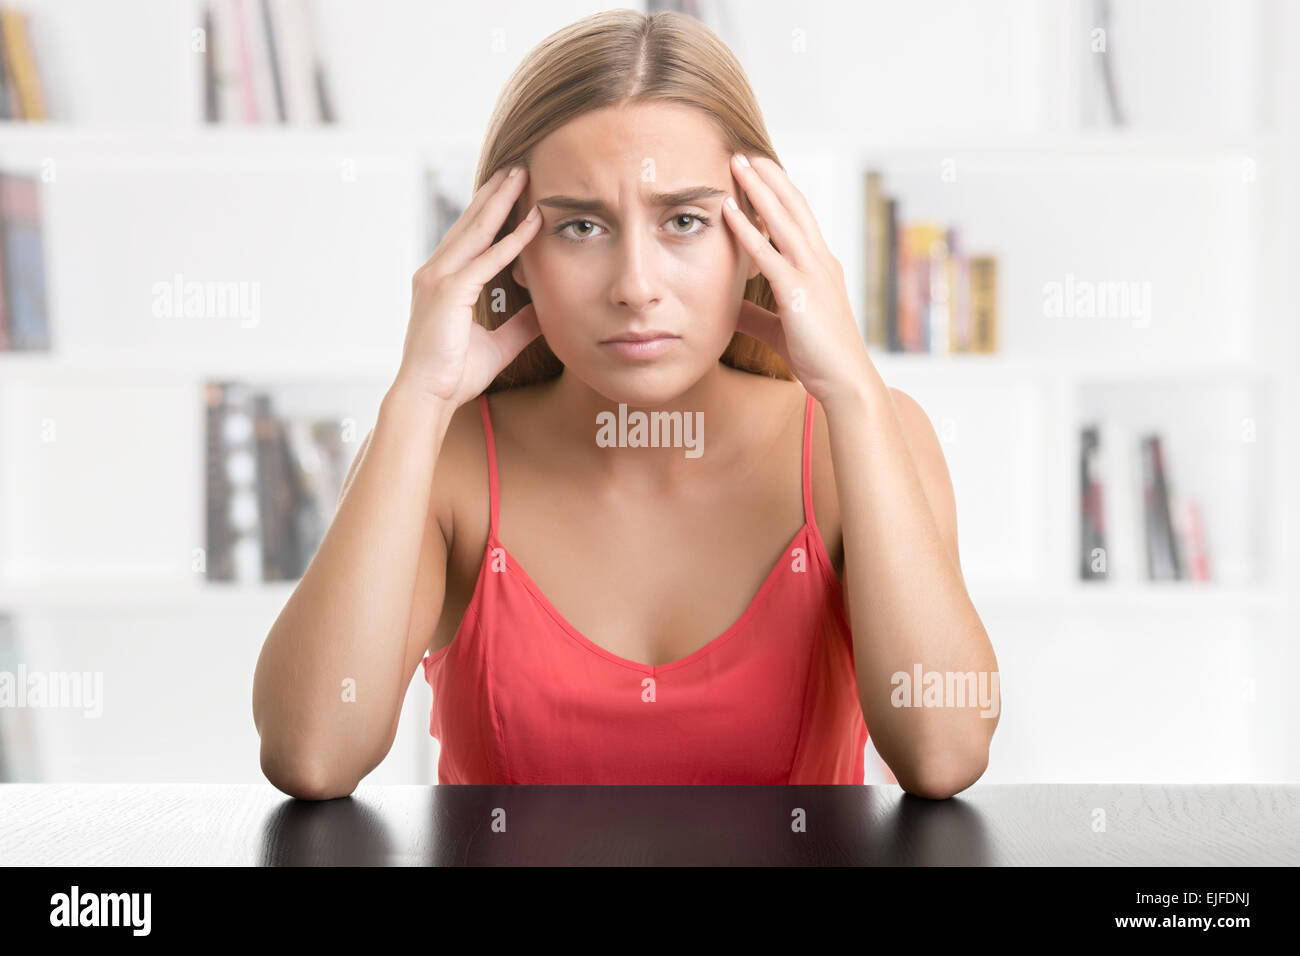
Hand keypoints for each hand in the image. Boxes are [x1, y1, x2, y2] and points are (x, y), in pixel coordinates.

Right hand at [394, 165, 542, 404]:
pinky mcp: (449, 292)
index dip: (490, 212)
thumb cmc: (454, 375)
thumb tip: (544, 310)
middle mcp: (435, 272)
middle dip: (494, 193)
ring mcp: (438, 279)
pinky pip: (487, 260)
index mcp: (442, 281)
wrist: (427, 397)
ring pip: (476, 231)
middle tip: (517, 166)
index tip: (511, 191)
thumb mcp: (498, 345)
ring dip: (501, 201)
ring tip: (522, 175)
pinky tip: (531, 222)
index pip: (470, 238)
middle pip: (470, 223)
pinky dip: (511, 241)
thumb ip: (520, 324)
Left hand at [721, 153, 875, 404]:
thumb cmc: (819, 359)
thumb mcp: (782, 330)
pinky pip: (768, 254)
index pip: (800, 219)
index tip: (759, 171)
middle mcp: (820, 262)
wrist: (846, 382)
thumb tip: (731, 306)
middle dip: (769, 177)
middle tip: (744, 152)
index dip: (779, 192)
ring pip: (782, 220)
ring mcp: (812, 275)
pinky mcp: (799, 294)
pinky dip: (748, 229)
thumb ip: (757, 315)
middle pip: (794, 206)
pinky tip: (730, 210)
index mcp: (821, 267)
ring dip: (757, 189)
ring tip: (736, 163)